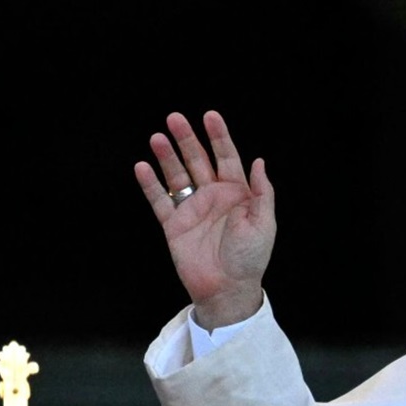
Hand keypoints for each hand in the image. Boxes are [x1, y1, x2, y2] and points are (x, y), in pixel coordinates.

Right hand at [134, 111, 274, 328]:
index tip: (210, 116)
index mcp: (237, 193)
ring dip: (167, 157)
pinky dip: (150, 185)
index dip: (219, 136)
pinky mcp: (174, 226)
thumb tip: (259, 161)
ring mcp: (192, 210)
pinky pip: (160, 201)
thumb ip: (262, 192)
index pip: (226, 157)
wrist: (228, 289)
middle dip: (187, 139)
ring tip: (157, 137)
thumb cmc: (250, 258)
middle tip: (175, 118)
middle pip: (197, 160)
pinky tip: (142, 167)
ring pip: (177, 176)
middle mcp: (213, 197)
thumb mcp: (264, 223)